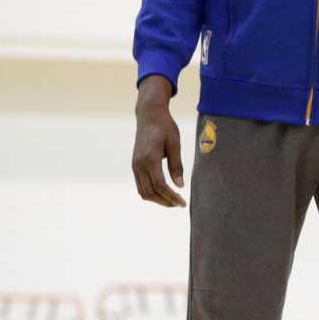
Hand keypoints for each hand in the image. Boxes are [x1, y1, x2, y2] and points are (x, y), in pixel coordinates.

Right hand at [131, 76, 184, 207]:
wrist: (149, 115)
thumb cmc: (165, 127)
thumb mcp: (175, 144)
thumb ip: (176, 165)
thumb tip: (180, 186)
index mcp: (149, 158)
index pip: (160, 185)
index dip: (171, 197)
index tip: (183, 203)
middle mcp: (139, 164)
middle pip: (150, 192)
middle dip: (165, 201)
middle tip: (180, 204)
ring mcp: (135, 165)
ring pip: (143, 191)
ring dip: (157, 199)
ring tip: (173, 201)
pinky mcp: (135, 164)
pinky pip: (140, 185)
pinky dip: (151, 192)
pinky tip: (164, 193)